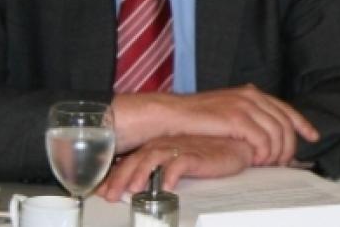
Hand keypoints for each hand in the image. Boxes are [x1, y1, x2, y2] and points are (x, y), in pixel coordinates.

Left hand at [98, 135, 252, 201]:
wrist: (235, 146)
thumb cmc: (209, 153)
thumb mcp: (178, 161)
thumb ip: (158, 171)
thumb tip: (136, 188)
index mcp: (158, 145)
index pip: (131, 160)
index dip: (116, 175)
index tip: (104, 191)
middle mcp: (166, 145)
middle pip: (137, 160)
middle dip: (121, 178)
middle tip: (111, 195)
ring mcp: (180, 148)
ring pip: (154, 159)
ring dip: (142, 174)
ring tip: (134, 190)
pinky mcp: (197, 154)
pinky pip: (181, 163)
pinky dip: (171, 174)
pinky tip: (166, 186)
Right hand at [113, 84, 319, 164]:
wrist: (173, 116)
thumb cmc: (198, 119)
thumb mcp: (228, 112)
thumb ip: (249, 118)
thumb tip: (267, 135)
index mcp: (252, 93)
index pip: (286, 108)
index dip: (302, 123)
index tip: (313, 136)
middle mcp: (252, 96)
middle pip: (285, 123)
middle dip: (289, 145)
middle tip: (284, 162)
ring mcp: (244, 106)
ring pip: (277, 133)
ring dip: (276, 152)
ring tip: (268, 164)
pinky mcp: (236, 118)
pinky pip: (262, 140)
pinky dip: (263, 153)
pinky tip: (256, 161)